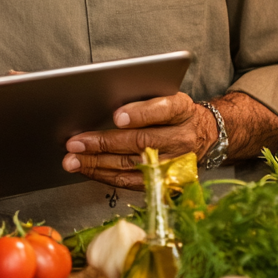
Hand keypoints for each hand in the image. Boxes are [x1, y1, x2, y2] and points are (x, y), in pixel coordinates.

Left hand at [61, 93, 219, 189]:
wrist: (204, 135)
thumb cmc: (175, 113)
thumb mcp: (167, 95)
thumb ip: (142, 99)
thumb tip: (103, 104)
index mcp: (182, 110)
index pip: (163, 110)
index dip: (140, 114)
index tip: (117, 116)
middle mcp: (181, 138)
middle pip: (141, 142)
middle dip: (104, 143)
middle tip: (75, 143)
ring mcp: (175, 164)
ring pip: (133, 165)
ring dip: (98, 163)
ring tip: (73, 160)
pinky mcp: (166, 181)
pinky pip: (133, 181)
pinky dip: (106, 176)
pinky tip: (88, 169)